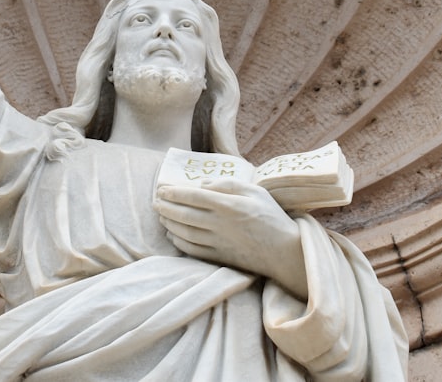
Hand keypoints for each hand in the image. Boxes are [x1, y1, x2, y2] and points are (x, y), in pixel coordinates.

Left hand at [154, 179, 308, 298]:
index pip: (193, 196)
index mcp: (228, 205)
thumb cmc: (272, 217)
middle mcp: (220, 224)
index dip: (174, 192)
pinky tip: (172, 234)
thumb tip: (201, 185)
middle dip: (166, 206)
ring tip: (161, 215)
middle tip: (155, 201)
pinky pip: (192, 250)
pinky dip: (178, 241)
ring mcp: (218, 243)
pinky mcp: (219, 257)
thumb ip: (227, 184)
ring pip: (184, 232)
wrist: (285, 251)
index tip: (162, 188)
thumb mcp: (255, 191)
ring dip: (169, 222)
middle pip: (184, 214)